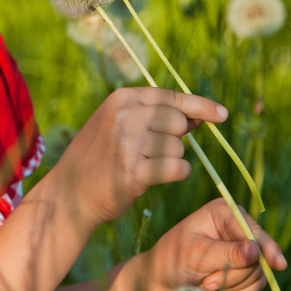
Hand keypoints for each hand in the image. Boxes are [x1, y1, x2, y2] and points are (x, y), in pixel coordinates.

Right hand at [55, 87, 227, 225]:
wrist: (68, 193)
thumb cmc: (99, 158)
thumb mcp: (118, 124)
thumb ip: (154, 116)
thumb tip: (200, 115)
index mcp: (122, 99)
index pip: (171, 97)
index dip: (200, 106)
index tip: (222, 115)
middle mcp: (125, 116)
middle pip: (178, 122)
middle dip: (177, 139)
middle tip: (155, 152)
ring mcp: (128, 144)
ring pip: (178, 147)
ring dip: (172, 159)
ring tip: (146, 166)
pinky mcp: (133, 172)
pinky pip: (177, 168)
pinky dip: (177, 173)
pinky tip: (160, 177)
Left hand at [138, 199, 287, 290]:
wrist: (165, 284)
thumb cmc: (175, 260)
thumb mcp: (197, 254)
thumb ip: (227, 253)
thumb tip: (255, 251)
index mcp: (224, 211)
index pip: (251, 229)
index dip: (264, 246)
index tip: (277, 263)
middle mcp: (237, 226)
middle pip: (259, 252)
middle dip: (236, 271)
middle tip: (208, 281)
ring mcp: (243, 248)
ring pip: (259, 270)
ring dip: (234, 283)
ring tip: (207, 281)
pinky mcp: (245, 268)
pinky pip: (257, 283)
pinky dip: (239, 290)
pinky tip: (220, 286)